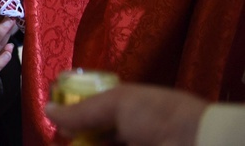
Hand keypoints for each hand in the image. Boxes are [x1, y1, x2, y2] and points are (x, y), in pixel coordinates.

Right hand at [45, 84, 207, 145]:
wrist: (196, 144)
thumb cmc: (157, 115)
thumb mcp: (116, 103)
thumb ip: (82, 109)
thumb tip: (48, 109)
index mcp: (128, 107)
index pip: (95, 110)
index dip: (75, 114)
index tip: (57, 121)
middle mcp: (129, 130)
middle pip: (95, 133)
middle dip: (74, 135)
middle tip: (58, 137)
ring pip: (98, 145)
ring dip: (80, 143)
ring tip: (62, 142)